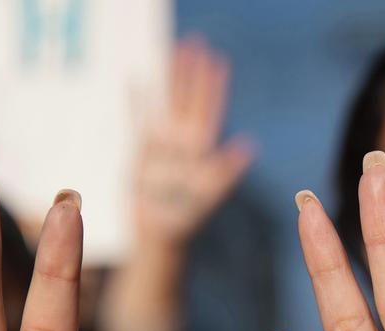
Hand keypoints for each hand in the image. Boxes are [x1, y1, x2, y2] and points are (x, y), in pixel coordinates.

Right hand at [134, 37, 254, 245]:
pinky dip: (137, 100)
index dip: (213, 85)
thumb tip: (247, 145)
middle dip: (191, 71)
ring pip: (166, 102)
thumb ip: (226, 170)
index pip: (209, 109)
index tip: (218, 60)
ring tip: (171, 50)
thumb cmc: (186, 218)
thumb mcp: (208, 194)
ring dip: (169, 78)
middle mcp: (183, 142)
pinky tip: (136, 78)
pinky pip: (139, 119)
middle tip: (195, 41)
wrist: (158, 235)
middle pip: (187, 98)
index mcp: (201, 149)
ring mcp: (162, 144)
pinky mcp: (142, 151)